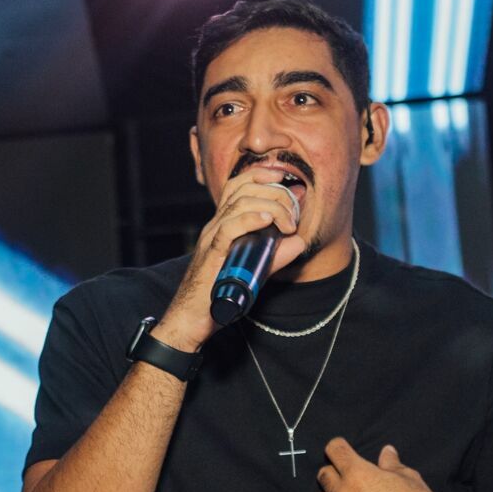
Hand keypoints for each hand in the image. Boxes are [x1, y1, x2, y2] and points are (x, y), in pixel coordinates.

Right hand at [153, 168, 307, 349]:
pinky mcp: (211, 253)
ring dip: (272, 207)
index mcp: (222, 223)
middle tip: (294, 215)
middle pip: (243, 189)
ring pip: (239, 204)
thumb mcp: (255, 268)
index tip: (285, 179)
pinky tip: (267, 221)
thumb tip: (300, 241)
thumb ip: (276, 254)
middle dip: (275, 193)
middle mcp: (215, 224)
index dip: (262, 174)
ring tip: (288, 224)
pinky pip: (228, 228)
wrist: (192, 317)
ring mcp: (211, 237)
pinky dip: (250, 220)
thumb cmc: (220, 293)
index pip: (238, 184)